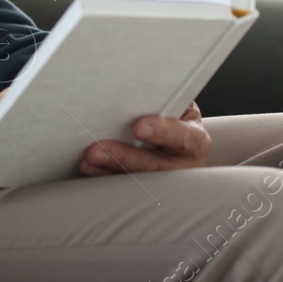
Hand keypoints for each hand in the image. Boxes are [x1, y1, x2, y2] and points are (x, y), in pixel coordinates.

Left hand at [80, 101, 209, 176]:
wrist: (175, 136)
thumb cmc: (173, 116)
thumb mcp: (176, 106)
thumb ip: (160, 102)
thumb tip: (128, 90)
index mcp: (194, 138)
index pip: (183, 136)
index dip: (162, 131)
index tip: (138, 128)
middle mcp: (184, 164)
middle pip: (155, 165)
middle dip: (124, 158)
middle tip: (96, 151)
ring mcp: (166, 182)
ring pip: (138, 182)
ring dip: (109, 170)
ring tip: (87, 161)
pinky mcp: (147, 191)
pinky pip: (125, 189)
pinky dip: (105, 178)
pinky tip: (89, 169)